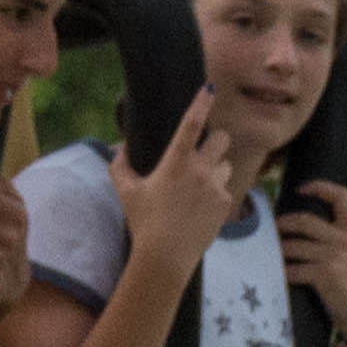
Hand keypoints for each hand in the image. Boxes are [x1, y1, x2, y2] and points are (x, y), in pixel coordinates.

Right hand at [124, 86, 251, 270]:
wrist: (166, 258)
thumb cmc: (143, 222)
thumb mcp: (125, 191)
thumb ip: (120, 165)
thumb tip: (120, 148)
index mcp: (176, 161)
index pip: (192, 123)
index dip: (201, 102)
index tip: (209, 88)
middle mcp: (200, 170)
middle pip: (222, 139)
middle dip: (215, 140)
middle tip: (204, 151)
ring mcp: (216, 188)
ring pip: (226, 165)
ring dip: (217, 169)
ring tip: (200, 186)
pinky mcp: (225, 205)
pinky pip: (226, 190)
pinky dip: (216, 194)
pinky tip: (201, 208)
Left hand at [279, 180, 346, 346]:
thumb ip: (340, 242)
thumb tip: (308, 231)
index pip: (341, 196)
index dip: (319, 187)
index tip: (301, 189)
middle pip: (306, 220)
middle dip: (283, 223)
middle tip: (272, 229)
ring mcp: (337, 257)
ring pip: (295, 245)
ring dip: (278, 250)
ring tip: (268, 253)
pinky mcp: (327, 275)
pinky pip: (295, 268)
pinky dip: (283, 272)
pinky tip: (276, 275)